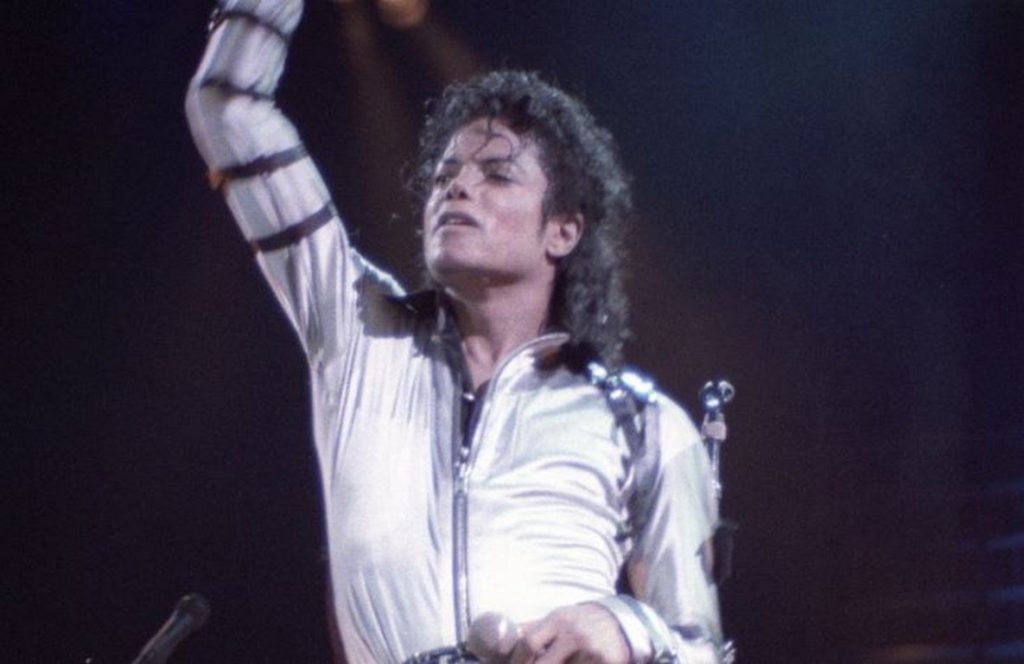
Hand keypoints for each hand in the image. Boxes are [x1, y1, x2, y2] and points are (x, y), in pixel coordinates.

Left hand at [508, 603, 629, 663]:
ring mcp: (590, 652)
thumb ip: (533, 628)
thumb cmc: (581, 622)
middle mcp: (574, 635)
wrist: (621, 623)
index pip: (529, 642)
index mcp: (558, 621)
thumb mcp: (559, 618)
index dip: (516, 659)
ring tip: (559, 662)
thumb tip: (504, 639)